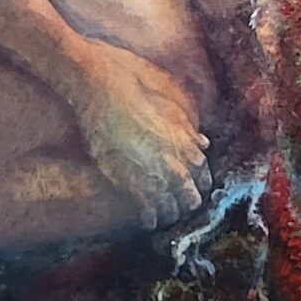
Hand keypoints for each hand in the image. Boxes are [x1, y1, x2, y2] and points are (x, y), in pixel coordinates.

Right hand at [67, 39, 210, 229]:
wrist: (96, 82)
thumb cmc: (131, 83)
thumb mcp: (168, 103)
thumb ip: (188, 129)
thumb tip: (204, 143)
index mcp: (188, 145)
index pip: (204, 179)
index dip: (195, 184)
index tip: (186, 186)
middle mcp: (176, 164)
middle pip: (191, 200)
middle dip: (183, 203)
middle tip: (172, 203)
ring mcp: (155, 175)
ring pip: (171, 211)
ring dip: (167, 213)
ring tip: (159, 214)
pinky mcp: (130, 181)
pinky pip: (148, 212)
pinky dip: (148, 218)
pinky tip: (145, 218)